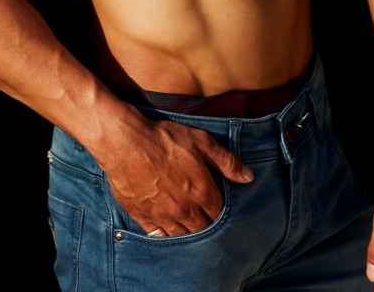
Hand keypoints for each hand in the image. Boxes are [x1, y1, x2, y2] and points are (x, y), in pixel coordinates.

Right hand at [100, 111, 253, 235]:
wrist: (125, 142)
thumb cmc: (164, 138)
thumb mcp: (200, 141)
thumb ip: (226, 161)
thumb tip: (248, 177)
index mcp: (201, 192)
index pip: (220, 213)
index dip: (222, 211)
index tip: (221, 206)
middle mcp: (184, 210)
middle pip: (203, 229)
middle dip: (208, 224)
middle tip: (207, 217)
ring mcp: (162, 216)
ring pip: (183, 236)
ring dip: (189, 232)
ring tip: (192, 226)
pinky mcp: (143, 216)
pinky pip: (159, 235)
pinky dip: (166, 234)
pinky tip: (169, 228)